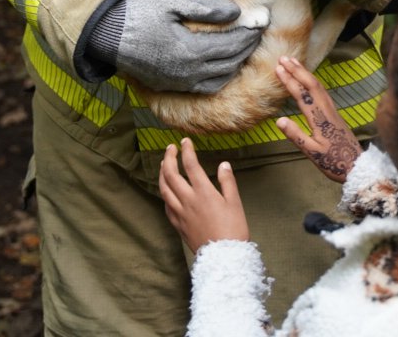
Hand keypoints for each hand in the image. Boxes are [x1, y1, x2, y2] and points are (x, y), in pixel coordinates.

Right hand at [96, 0, 263, 93]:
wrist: (106, 34)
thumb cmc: (138, 12)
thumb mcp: (172, 2)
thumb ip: (206, 8)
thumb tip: (236, 11)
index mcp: (191, 50)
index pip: (233, 44)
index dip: (250, 32)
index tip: (261, 20)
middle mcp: (188, 72)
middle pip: (230, 62)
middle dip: (248, 46)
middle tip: (257, 31)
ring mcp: (179, 82)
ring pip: (221, 78)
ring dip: (237, 63)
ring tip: (244, 46)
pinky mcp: (171, 86)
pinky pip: (205, 87)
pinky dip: (221, 77)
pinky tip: (224, 65)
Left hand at [160, 137, 249, 252]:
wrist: (223, 257)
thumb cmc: (233, 230)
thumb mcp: (235, 203)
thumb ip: (228, 182)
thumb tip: (223, 164)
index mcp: (204, 192)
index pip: (191, 165)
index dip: (187, 150)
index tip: (185, 141)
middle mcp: (188, 200)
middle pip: (171, 174)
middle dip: (169, 158)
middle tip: (171, 148)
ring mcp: (180, 213)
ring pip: (164, 189)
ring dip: (162, 173)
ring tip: (164, 164)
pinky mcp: (178, 225)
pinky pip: (166, 205)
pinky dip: (164, 194)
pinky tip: (167, 191)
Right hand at [274, 56, 360, 182]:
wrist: (356, 165)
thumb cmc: (333, 161)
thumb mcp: (312, 152)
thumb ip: (296, 135)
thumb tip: (278, 120)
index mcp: (319, 118)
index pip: (302, 94)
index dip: (289, 80)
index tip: (278, 68)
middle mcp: (326, 109)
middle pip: (311, 83)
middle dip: (297, 69)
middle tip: (283, 57)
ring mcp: (332, 110)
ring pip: (318, 85)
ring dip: (305, 72)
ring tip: (294, 62)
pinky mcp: (335, 113)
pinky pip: (322, 91)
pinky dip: (313, 80)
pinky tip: (309, 80)